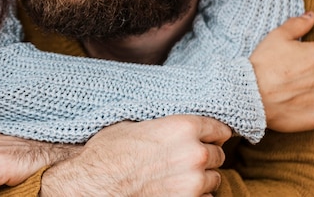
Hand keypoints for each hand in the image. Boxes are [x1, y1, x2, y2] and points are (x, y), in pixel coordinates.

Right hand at [41, 115, 230, 196]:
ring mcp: (193, 183)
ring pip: (214, 179)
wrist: (94, 183)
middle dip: (205, 155)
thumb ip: (165, 125)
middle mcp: (194, 153)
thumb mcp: (135, 124)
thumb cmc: (109, 152)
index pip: (219, 128)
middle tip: (186, 157)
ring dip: (201, 177)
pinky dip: (195, 195)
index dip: (213, 132)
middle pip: (218, 155)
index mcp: (183, 127)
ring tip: (179, 174)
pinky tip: (175, 189)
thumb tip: (174, 125)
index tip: (210, 136)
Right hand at [250, 12, 313, 131]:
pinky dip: (307, 107)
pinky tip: (290, 102)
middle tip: (294, 72)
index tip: (299, 54)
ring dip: (313, 89)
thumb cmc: (262, 63)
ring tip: (291, 88)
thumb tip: (312, 16)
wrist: (249, 94)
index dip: (313, 49)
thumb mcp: (276, 36)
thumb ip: (297, 24)